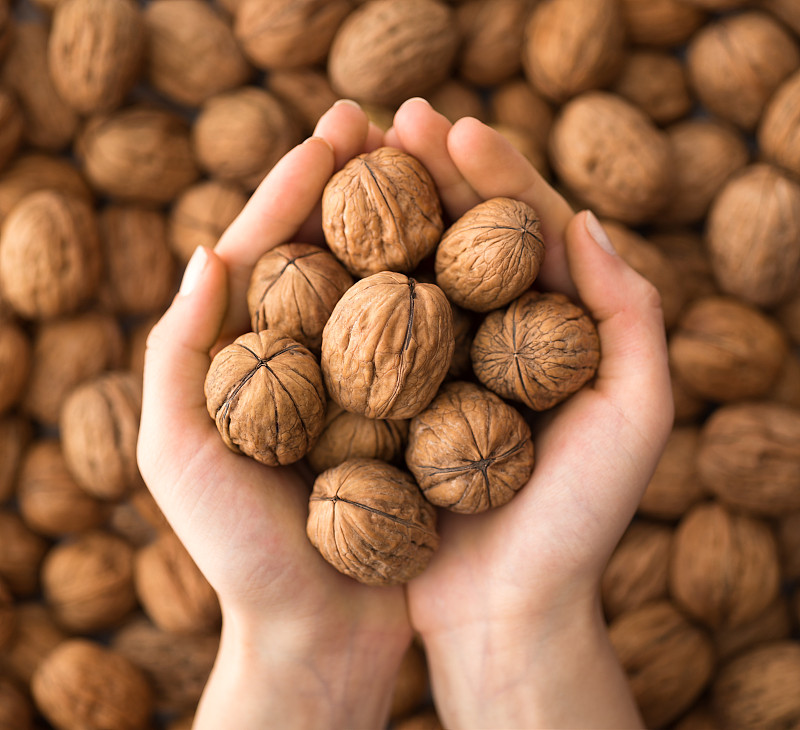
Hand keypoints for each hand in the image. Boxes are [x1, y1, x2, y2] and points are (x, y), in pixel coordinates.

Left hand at [137, 102, 410, 729]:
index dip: (297, 184)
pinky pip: (440, 335)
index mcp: (252, 352)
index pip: (272, 247)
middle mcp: (314, 356)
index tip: (334, 130)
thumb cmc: (241, 555)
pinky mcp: (419, 411)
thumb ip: (178, 352)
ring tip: (443, 158)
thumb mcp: (178, 453)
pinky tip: (481, 247)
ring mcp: (370, 380)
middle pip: (338, 250)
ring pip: (395, 280)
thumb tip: (208, 252)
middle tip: (391, 118)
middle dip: (363, 180)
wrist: (321, 633)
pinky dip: (456, 286)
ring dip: (417, 218)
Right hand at [386, 99, 673, 728]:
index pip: (526, 230)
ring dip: (383, 213)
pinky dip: (347, 284)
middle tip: (390, 117)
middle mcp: (493, 335)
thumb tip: (583, 218)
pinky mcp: (393, 399)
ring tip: (345, 155)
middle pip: (461, 237)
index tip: (453, 127)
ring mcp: (438, 364)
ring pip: (409, 272)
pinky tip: (316, 242)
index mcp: (554, 327)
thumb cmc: (577, 523)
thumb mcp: (633, 414)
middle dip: (429, 174)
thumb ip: (627, 314)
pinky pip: (368, 330)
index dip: (494, 172)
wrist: (504, 610)